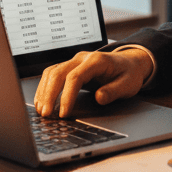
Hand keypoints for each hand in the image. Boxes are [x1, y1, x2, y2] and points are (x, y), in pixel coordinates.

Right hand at [34, 48, 153, 117]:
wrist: (130, 63)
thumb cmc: (128, 73)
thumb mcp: (128, 84)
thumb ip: (114, 91)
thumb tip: (99, 98)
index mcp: (97, 60)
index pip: (75, 76)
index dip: (67, 95)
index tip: (63, 112)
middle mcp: (82, 58)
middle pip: (59, 72)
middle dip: (49, 94)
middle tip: (46, 114)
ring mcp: (75, 61)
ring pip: (52, 72)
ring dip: (44, 91)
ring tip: (41, 110)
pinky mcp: (71, 67)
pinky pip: (53, 74)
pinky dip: (45, 87)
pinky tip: (42, 100)